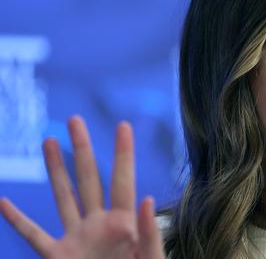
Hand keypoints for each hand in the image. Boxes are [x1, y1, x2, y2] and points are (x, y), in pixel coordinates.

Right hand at [0, 116, 164, 258]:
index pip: (123, 180)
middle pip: (89, 179)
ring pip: (63, 198)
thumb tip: (148, 200)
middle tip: (75, 120)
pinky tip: (3, 202)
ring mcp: (76, 240)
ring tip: (48, 143)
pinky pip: (34, 236)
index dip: (123, 153)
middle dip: (82, 150)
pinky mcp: (57, 258)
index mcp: (124, 223)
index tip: (124, 125)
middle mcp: (98, 225)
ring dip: (55, 171)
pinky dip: (18, 220)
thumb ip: (150, 234)